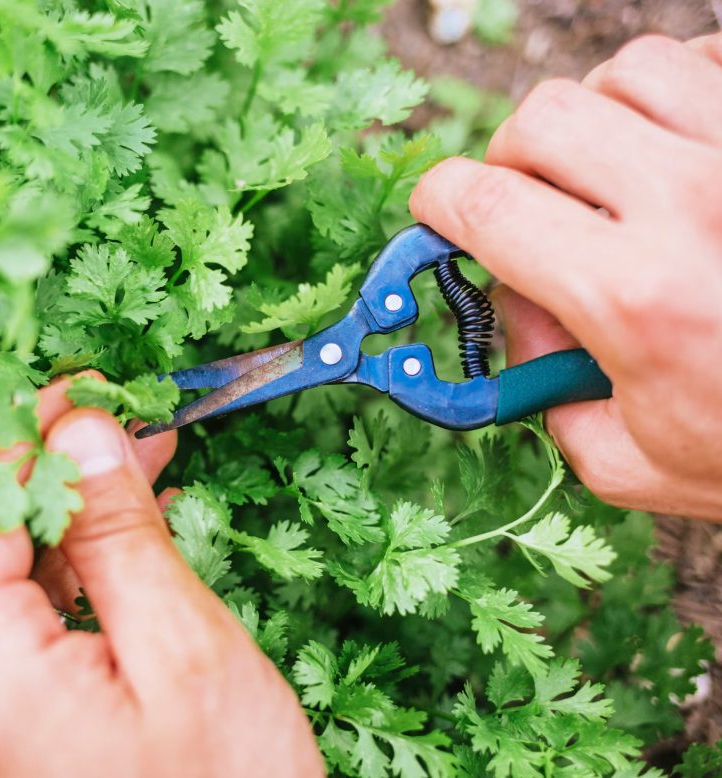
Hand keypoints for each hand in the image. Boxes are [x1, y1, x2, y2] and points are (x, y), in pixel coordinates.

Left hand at [0, 374, 322, 777]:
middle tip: (115, 418)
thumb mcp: (186, 652)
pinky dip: (62, 564)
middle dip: (37, 460)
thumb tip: (83, 428)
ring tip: (134, 462)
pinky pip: (11, 619)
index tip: (82, 388)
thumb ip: (120, 535)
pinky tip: (122, 532)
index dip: (15, 429)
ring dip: (56, 508)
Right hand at [411, 33, 721, 520]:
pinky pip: (710, 64)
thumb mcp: (627, 459)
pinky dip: (676, 93)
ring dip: (595, 117)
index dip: (436, 201)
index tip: (437, 215)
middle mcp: (691, 205)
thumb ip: (543, 389)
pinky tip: (677, 149)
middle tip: (526, 205)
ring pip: (627, 71)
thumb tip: (518, 308)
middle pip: (542, 118)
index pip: (485, 204)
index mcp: (633, 296)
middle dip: (508, 160)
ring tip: (608, 171)